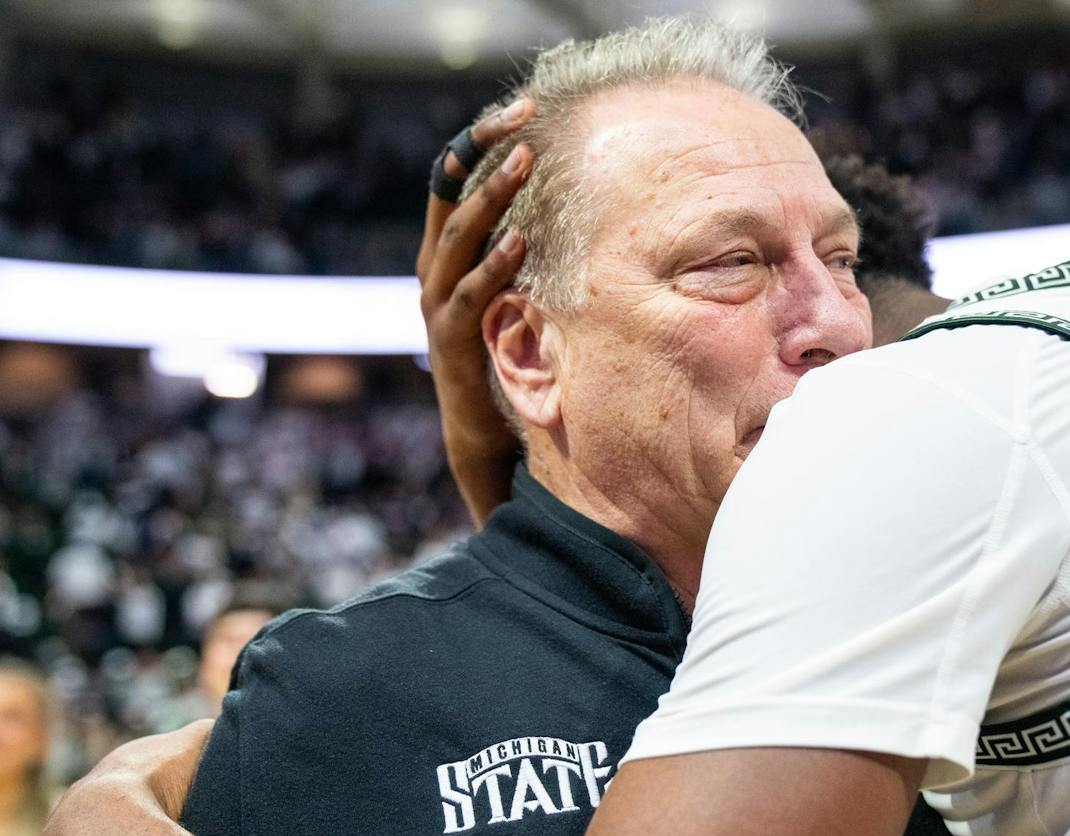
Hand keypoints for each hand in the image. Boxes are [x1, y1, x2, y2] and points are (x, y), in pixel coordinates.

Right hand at [418, 100, 535, 526]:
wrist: (484, 434)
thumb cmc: (508, 355)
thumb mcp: (516, 292)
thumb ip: (527, 253)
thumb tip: (578, 205)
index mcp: (445, 255)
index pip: (453, 181)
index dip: (481, 141)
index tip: (521, 108)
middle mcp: (433, 272)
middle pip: (449, 196)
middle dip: (483, 152)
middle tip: (522, 120)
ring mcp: (437, 306)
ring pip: (456, 238)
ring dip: (491, 199)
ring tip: (524, 163)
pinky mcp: (452, 343)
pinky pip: (470, 297)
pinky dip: (494, 268)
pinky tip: (521, 242)